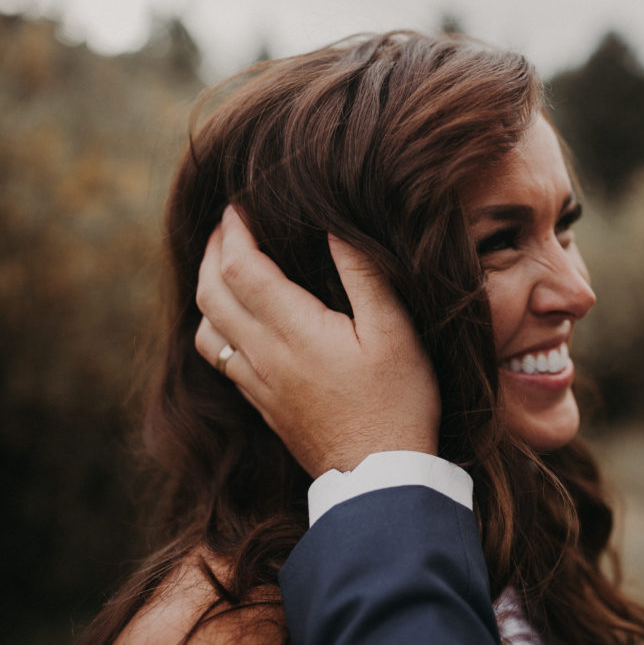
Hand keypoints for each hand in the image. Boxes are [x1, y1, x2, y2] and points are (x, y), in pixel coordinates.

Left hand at [194, 206, 440, 475]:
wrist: (381, 478)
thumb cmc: (398, 403)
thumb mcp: (395, 333)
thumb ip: (364, 277)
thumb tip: (332, 229)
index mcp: (295, 332)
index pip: (242, 268)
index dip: (234, 231)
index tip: (239, 204)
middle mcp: (264, 356)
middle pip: (211, 293)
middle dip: (211, 250)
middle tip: (226, 223)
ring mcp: (258, 384)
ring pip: (206, 328)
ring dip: (206, 288)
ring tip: (224, 265)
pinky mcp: (263, 405)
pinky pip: (219, 358)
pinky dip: (214, 325)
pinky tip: (235, 321)